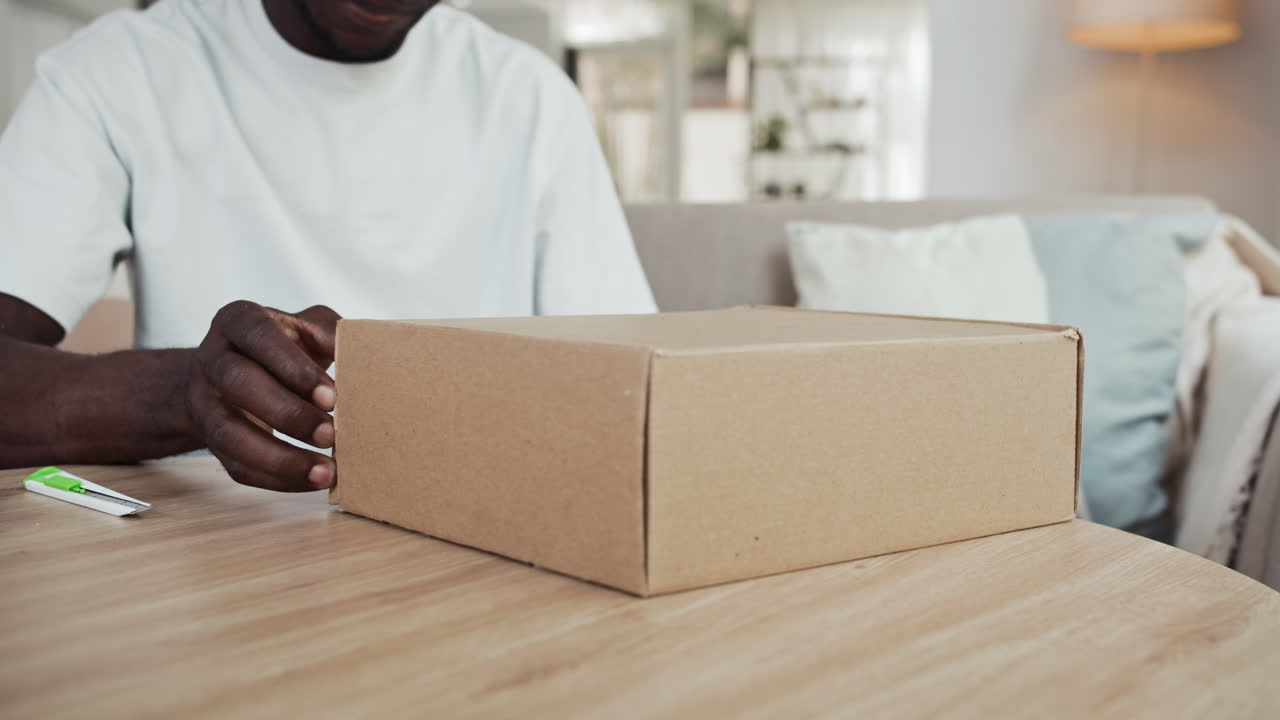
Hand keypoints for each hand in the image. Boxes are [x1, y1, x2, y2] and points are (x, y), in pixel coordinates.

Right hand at [187, 301, 340, 490]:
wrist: (233, 371)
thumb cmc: (283, 347)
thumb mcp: (305, 326)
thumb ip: (330, 332)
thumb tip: (357, 359)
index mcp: (238, 321)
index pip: (260, 337)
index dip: (295, 368)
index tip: (332, 395)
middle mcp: (213, 358)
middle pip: (238, 383)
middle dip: (288, 413)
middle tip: (332, 434)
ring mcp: (205, 401)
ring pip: (229, 434)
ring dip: (280, 458)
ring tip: (326, 472)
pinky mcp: (210, 439)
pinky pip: (237, 466)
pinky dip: (277, 479)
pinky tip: (312, 481)